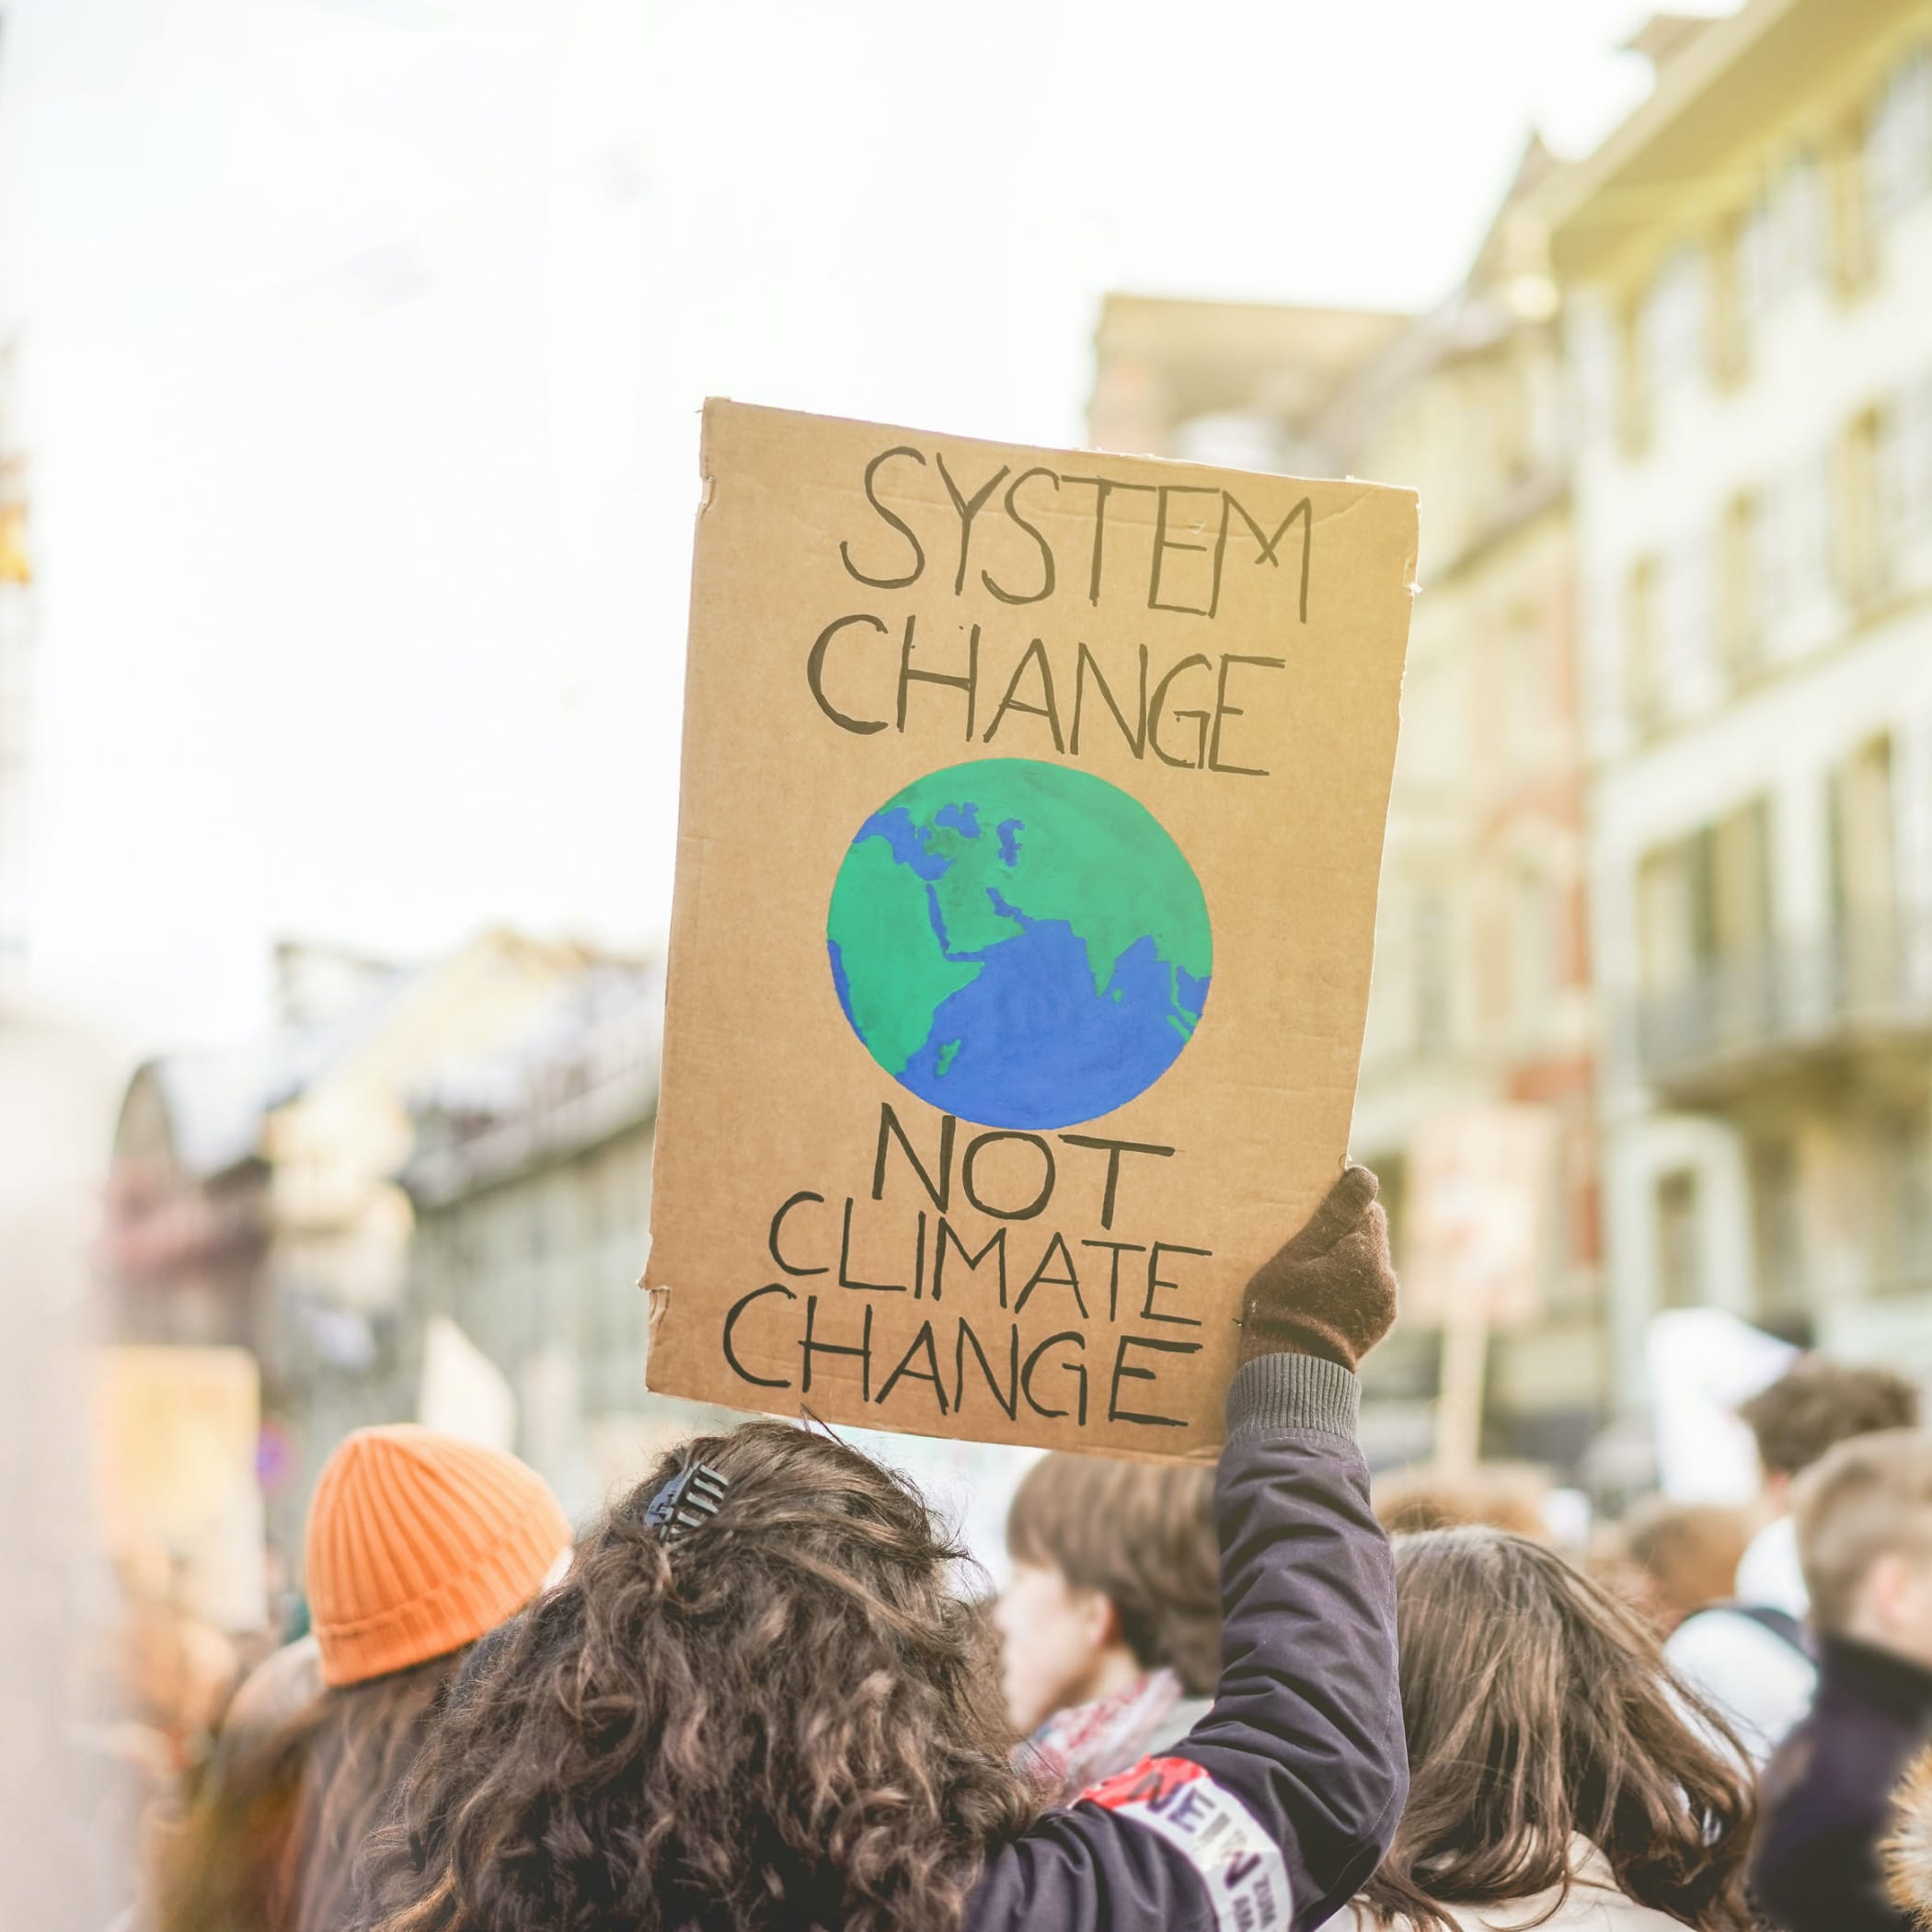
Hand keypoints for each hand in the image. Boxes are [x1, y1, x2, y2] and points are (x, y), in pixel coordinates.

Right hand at [1237, 1164, 1395, 1371]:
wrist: (1295, 1372)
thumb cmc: (1285, 1308)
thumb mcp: (1296, 1255)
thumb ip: (1333, 1214)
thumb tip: (1363, 1173)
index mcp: (1366, 1251)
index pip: (1365, 1206)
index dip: (1340, 1207)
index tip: (1313, 1219)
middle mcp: (1385, 1273)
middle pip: (1369, 1235)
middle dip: (1343, 1237)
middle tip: (1307, 1254)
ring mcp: (1387, 1301)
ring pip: (1369, 1263)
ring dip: (1348, 1264)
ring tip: (1313, 1282)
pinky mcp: (1382, 1322)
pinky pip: (1370, 1290)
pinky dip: (1352, 1289)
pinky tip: (1325, 1302)